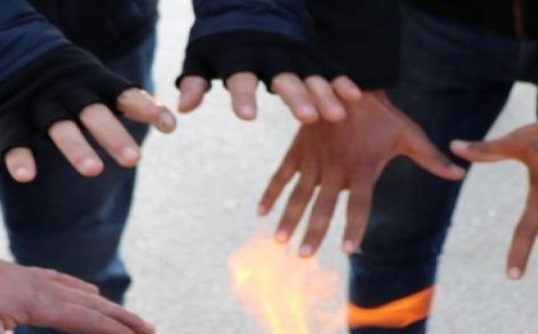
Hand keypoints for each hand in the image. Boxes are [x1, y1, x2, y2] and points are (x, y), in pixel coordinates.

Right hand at [0, 46, 176, 183]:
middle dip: (112, 134)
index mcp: (92, 81)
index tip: (169, 126)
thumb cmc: (67, 79)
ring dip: (76, 147)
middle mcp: (67, 90)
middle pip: (92, 112)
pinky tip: (26, 176)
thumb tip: (171, 123)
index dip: (145, 108)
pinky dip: (18, 156)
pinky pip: (14, 137)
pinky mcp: (9, 115)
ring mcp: (38, 102)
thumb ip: (129, 101)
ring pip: (58, 125)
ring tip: (93, 170)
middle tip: (134, 160)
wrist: (6, 50)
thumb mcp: (96, 82)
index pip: (122, 93)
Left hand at [0, 254, 154, 333]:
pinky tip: (83, 290)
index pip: (86, 320)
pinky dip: (79, 288)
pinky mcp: (19, 274)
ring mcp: (31, 278)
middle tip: (149, 329)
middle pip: (92, 304)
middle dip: (122, 318)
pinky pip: (60, 280)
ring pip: (78, 292)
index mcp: (38, 303)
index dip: (114, 332)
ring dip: (105, 305)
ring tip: (124, 314)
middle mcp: (41, 287)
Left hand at [177, 32, 360, 122]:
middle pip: (285, 78)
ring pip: (312, 75)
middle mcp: (270, 54)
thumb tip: (183, 109)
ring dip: (325, 94)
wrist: (248, 5)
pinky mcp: (310, 55)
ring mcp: (294, 54)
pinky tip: (354, 96)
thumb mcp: (200, 56)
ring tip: (336, 115)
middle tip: (308, 118)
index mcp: (239, 55)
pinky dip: (341, 80)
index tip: (247, 116)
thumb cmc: (219, 41)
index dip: (243, 96)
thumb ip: (194, 82)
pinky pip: (328, 68)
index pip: (241, 77)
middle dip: (297, 97)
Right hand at [258, 91, 464, 254]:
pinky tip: (261, 213)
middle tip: (304, 256)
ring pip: (299, 194)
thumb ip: (431, 158)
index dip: (354, 228)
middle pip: (324, 206)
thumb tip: (459, 175)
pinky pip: (282, 174)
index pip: (359, 205)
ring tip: (280, 242)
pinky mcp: (299, 149)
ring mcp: (315, 159)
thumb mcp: (409, 134)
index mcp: (363, 168)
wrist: (348, 80)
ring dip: (289, 219)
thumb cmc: (383, 113)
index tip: (349, 250)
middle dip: (313, 232)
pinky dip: (271, 193)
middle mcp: (336, 168)